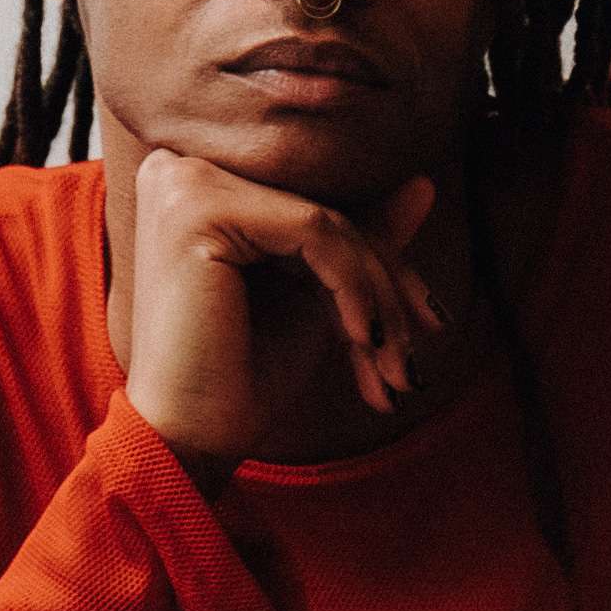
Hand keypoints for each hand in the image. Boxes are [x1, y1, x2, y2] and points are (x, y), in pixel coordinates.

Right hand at [118, 150, 441, 469]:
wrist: (188, 440)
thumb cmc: (241, 376)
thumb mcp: (314, 299)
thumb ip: (357, 239)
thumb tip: (425, 185)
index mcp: (198, 186)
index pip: (316, 209)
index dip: (381, 265)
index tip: (429, 323)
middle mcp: (181, 171)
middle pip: (325, 212)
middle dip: (387, 286)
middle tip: (418, 352)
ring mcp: (186, 183)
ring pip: (327, 222)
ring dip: (378, 298)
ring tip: (396, 367)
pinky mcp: (200, 208)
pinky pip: (314, 232)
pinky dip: (353, 288)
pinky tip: (362, 341)